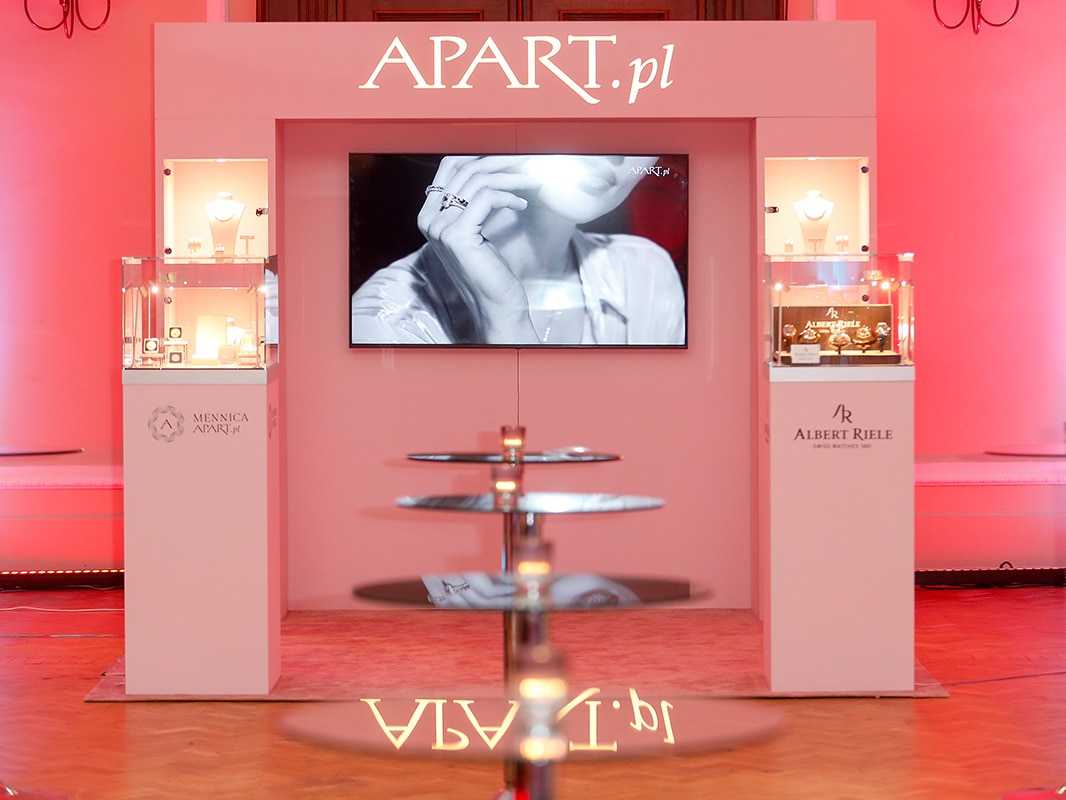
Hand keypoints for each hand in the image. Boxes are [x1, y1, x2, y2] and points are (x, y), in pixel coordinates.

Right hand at [419, 156, 540, 343]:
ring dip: (511, 177)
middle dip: (501, 162)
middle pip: (465, 169)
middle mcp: (429, 220)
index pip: (449, 166)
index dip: (481, 155)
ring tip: (532, 181)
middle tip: (527, 162)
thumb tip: (491, 165)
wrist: (495, 305)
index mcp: (429, 215)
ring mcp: (441, 228)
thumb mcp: (476, 230)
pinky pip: (488, 197)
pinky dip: (510, 196)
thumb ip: (472, 202)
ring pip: (479, 181)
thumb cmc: (490, 270)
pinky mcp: (458, 235)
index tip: (508, 156)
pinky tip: (522, 204)